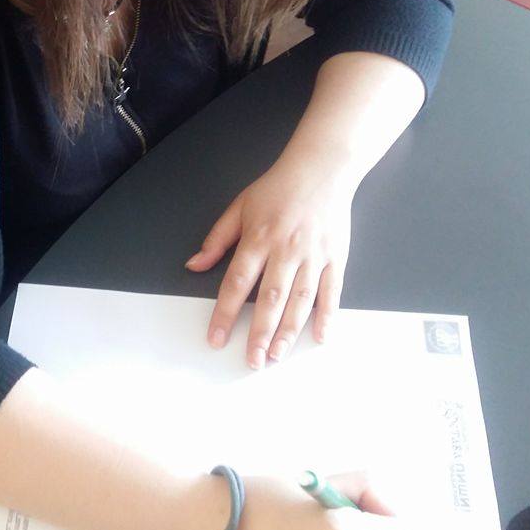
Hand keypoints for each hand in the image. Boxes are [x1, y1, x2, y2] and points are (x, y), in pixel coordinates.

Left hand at [186, 154, 353, 367]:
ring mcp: (313, 255)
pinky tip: (319, 336)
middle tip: (252, 361)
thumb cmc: (278, 189)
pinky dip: (326, 316)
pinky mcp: (336, 257)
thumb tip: (194, 265)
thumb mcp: (239, 207)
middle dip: (259, 333)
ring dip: (289, 332)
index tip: (216, 338)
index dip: (224, 314)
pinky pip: (332, 292)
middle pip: (270, 299)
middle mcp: (286, 250)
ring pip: (300, 301)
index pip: (236, 283)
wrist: (322, 169)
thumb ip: (217, 239)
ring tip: (277, 355)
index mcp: (258, 238)